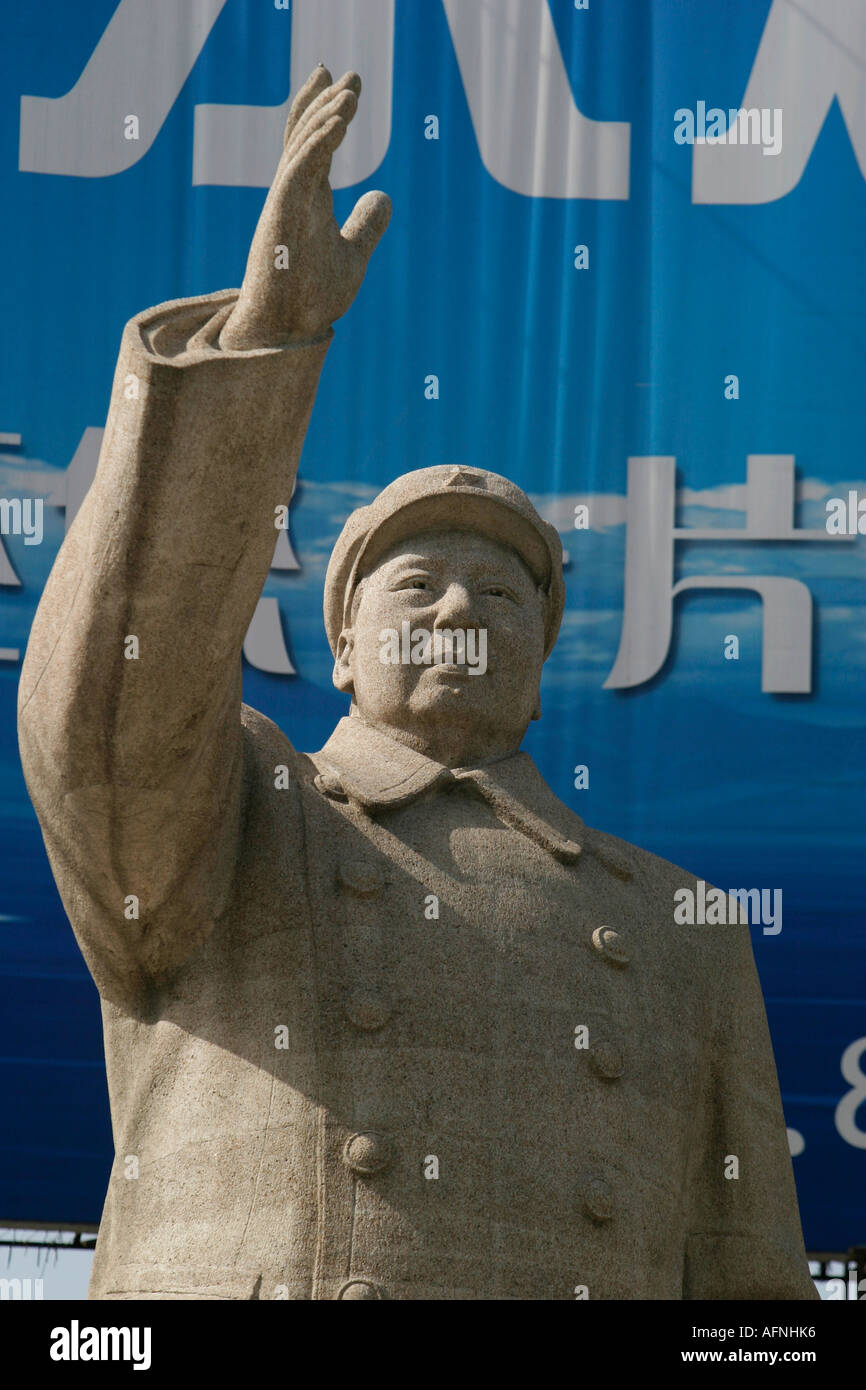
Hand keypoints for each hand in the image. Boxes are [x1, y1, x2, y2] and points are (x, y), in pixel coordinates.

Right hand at [221, 67, 391, 349]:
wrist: (285, 332)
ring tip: (350, 92)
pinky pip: (298, 170)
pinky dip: (318, 143)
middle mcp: (293, 195)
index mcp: (308, 200)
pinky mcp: (281, 217)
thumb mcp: (352, 256)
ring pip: (301, 146)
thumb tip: (384, 196)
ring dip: (325, 114)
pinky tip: (338, 121)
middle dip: (325, 101)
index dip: (329, 112)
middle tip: (350, 74)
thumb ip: (366, 226)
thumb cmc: (310, 298)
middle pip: (305, 135)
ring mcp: (285, 204)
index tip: (347, 86)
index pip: (316, 145)